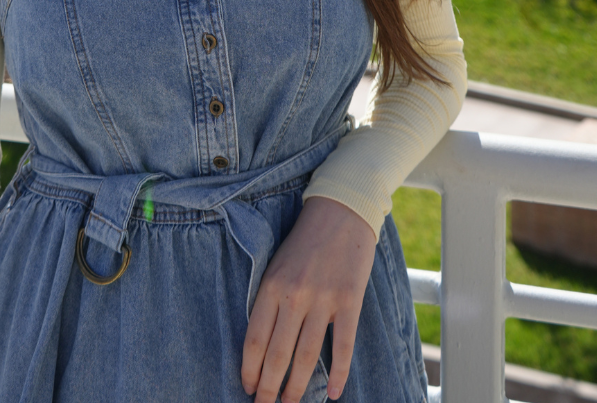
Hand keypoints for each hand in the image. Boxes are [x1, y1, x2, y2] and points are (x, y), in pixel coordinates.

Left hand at [241, 196, 375, 402]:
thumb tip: (261, 344)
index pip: (254, 338)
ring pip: (307, 356)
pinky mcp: (350, 301)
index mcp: (272, 285)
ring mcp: (324, 299)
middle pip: (278, 354)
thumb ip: (270, 299)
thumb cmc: (305, 240)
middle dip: (269, 387)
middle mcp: (295, 295)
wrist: (341, 211)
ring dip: (298, 387)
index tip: (247, 388)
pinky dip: (340, 374)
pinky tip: (336, 393)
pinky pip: (343, 346)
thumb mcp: (277, 264)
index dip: (249, 369)